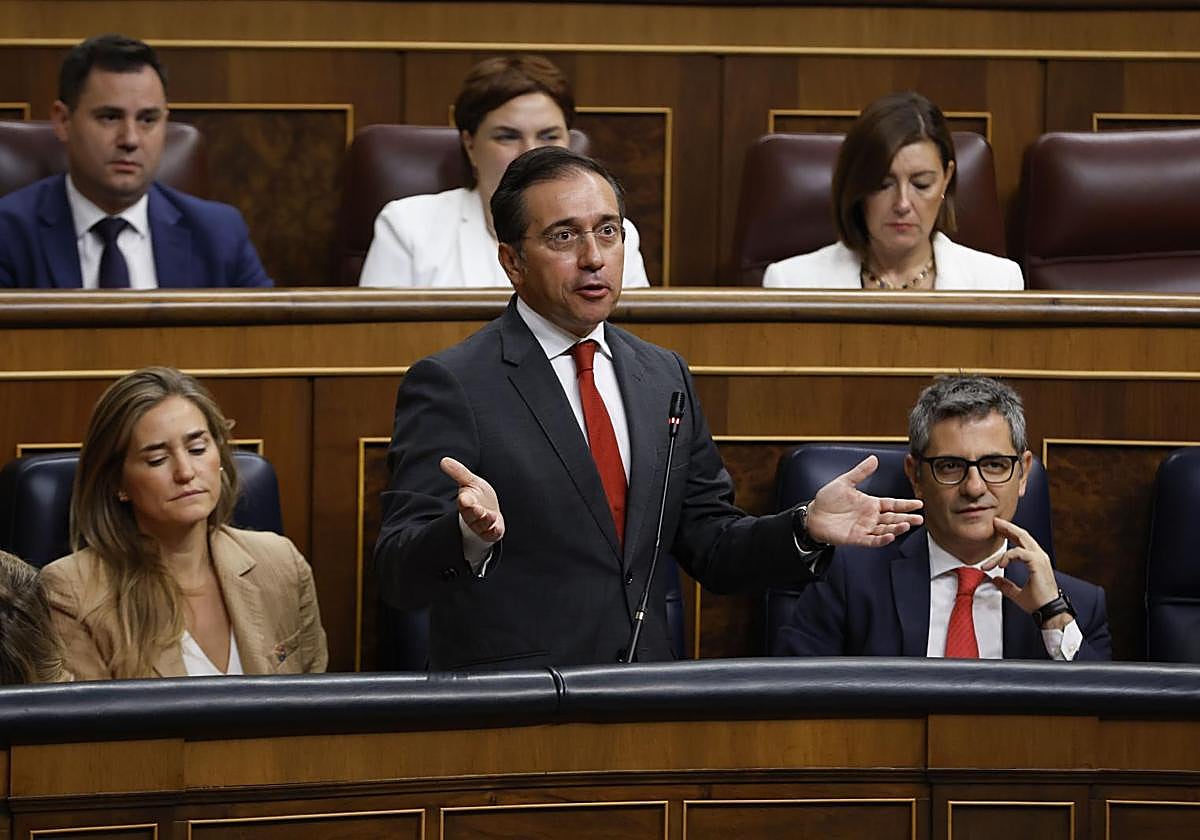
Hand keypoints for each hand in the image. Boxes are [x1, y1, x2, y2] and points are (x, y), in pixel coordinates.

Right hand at [441, 457, 504, 543]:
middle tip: (478, 509)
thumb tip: (444, 460)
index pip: (463, 502)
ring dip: (485, 521)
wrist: (489, 514)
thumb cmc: (478, 497)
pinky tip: (496, 527)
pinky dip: (493, 531)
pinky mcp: (491, 532)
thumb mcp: (471, 482)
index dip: (464, 501)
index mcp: (465, 502)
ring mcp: (481, 525)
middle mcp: (472, 515)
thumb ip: (459, 472)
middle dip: (474, 512)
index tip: (464, 499)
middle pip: (471, 515)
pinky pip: (491, 533)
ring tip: (490, 515)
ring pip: (481, 525)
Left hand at [806, 455, 923, 546]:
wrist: (813, 515)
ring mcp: (865, 528)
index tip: (919, 504)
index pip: (892, 504)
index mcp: (870, 503)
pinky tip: (890, 536)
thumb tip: (873, 459)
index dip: (905, 504)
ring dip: (897, 528)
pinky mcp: (857, 538)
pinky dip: (881, 540)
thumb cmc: (827, 500)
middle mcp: (870, 517)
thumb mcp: (845, 482)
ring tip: (907, 525)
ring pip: (885, 529)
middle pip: (893, 518)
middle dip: (907, 518)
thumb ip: (860, 472)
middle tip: (919, 519)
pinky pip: (872, 541)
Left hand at [980, 517, 1059, 617]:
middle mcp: (1039, 557)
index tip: (997, 532)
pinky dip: (1008, 556)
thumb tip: (996, 579)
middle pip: (1023, 535)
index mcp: (1036, 561)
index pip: (1021, 542)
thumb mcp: (1017, 593)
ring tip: (995, 529)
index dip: (1009, 535)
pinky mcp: (1038, 563)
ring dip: (1007, 534)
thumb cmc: (1039, 604)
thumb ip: (1007, 585)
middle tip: (995, 522)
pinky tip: (1000, 563)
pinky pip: (1019, 553)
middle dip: (1008, 527)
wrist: (1050, 612)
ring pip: (1021, 539)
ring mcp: (1040, 558)